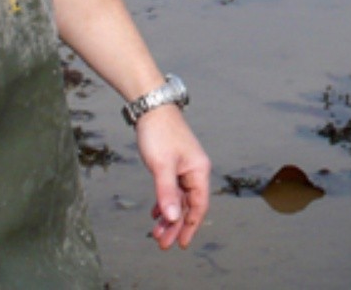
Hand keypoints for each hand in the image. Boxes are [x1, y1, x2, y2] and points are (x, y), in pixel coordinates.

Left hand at [134, 106, 209, 249]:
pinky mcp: (174, 163)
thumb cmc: (159, 132)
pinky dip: (165, 202)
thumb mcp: (161, 166)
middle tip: (162, 244)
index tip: (179, 244)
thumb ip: (167, 193)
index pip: (198, 206)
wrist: (152, 107)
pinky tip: (156, 213)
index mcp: (199, 171)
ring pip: (179, 199)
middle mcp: (195, 171)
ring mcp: (184, 167)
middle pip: (188, 205)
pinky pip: (172, 189)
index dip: (190, 226)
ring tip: (155, 232)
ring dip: (168, 216)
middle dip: (175, 226)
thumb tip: (173, 218)